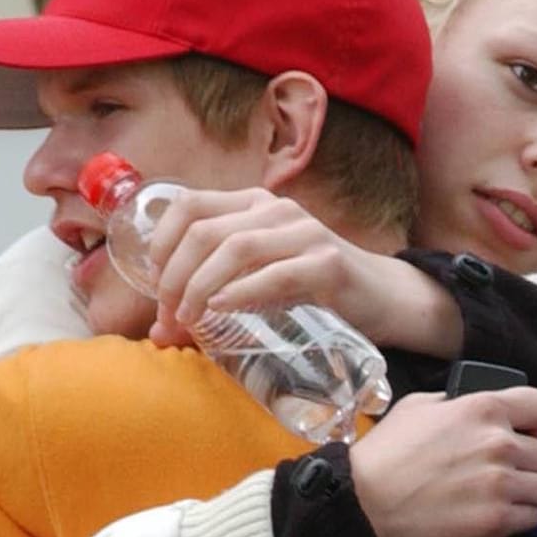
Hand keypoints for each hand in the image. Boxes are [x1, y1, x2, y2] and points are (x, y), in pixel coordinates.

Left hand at [145, 188, 411, 345]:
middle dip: (174, 276)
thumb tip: (160, 332)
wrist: (383, 298)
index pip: (189, 204)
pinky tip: (221, 309)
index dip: (162, 242)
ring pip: (234, 248)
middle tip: (169, 314)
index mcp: (254, 204)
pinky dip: (240, 292)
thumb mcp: (260, 278)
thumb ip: (215, 292)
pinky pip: (275, 274)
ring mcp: (304, 233)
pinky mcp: (327, 264)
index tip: (154, 283)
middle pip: (204, 230)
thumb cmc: (311, 290)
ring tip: (188, 318)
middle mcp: (276, 210)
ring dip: (199, 286)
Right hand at [349, 388, 536, 536]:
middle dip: (533, 465)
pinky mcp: (496, 521)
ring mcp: (500, 484)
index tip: (529, 435)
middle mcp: (499, 443)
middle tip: (508, 473)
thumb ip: (458, 404)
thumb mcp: (418, 407)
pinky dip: (519, 518)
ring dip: (529, 494)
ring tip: (502, 497)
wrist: (363, 503)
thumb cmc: (384, 455)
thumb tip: (476, 410)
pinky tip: (494, 515)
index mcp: (483, 408)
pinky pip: (534, 518)